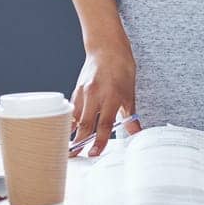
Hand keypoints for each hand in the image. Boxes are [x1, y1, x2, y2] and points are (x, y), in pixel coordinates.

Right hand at [69, 40, 140, 157]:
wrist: (106, 47)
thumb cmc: (121, 67)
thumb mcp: (130, 91)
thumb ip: (131, 115)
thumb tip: (137, 132)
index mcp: (112, 96)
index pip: (104, 124)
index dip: (99, 141)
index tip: (94, 153)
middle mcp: (95, 95)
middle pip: (85, 125)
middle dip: (79, 143)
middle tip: (74, 157)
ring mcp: (83, 93)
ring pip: (75, 119)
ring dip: (71, 134)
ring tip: (67, 148)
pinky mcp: (76, 91)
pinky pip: (72, 110)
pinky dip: (71, 121)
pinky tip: (68, 130)